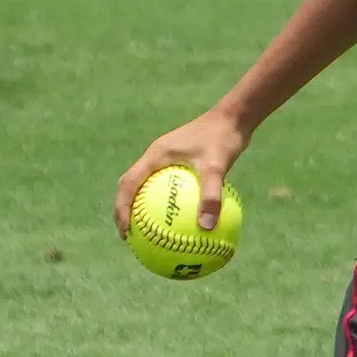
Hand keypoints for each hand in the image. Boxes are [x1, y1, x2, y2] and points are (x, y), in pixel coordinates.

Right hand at [114, 109, 248, 236]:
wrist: (234, 117)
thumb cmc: (223, 137)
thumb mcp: (218, 166)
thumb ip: (211, 194)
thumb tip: (207, 227)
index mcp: (156, 156)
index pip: (128, 184)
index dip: (122, 209)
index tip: (126, 232)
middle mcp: (157, 158)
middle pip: (132, 188)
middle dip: (126, 213)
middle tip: (133, 238)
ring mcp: (168, 160)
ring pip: (148, 188)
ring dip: (146, 210)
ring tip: (153, 236)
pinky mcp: (181, 163)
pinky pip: (169, 188)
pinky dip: (171, 206)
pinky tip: (186, 224)